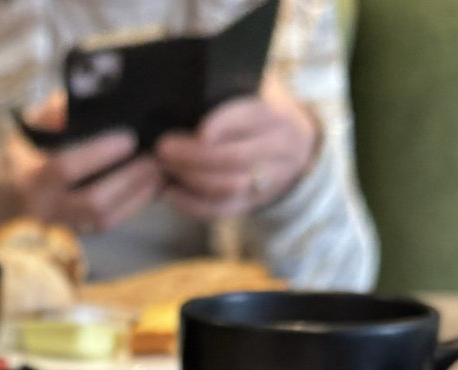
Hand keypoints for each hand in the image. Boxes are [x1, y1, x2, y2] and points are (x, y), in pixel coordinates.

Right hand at [0, 91, 162, 236]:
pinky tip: (148, 188)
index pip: (67, 168)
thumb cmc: (18, 160)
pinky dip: (132, 207)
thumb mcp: (25, 131)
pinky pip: (107, 226)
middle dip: (129, 180)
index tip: (129, 138)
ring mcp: (62, 226)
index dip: (100, 154)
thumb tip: (86, 96)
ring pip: (105, 220)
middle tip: (155, 158)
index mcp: (30, 178)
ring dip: (137, 197)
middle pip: (94, 203)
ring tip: (158, 172)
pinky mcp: (75, 236)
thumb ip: (53, 112)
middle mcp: (46, 208)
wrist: (2, 207)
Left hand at [154, 73, 319, 219]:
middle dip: (193, 156)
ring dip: (189, 179)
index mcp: (275, 114)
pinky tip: (169, 192)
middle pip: (234, 158)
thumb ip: (230, 81)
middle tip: (163, 149)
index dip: (225, 124)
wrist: (296, 144)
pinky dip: (191, 204)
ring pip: (226, 188)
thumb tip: (188, 71)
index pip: (251, 118)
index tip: (199, 130)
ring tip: (162, 167)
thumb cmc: (260, 107)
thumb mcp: (256, 86)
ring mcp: (265, 181)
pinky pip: (220, 210)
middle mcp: (275, 149)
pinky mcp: (250, 203)